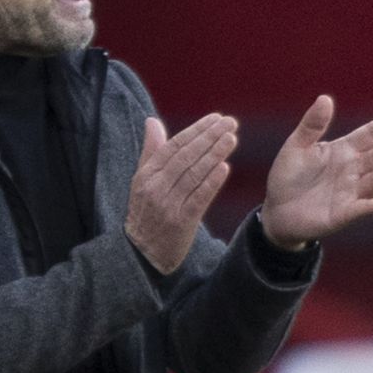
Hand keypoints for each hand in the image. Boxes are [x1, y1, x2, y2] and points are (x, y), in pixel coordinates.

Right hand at [125, 113, 238, 273]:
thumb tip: (152, 121)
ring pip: (194, 175)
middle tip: (229, 123)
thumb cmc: (145, 212)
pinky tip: (224, 168)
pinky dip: (211, 182)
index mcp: (146, 174)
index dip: (196, 130)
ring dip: (214, 155)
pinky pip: (198, 199)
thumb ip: (150, 151)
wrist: (142, 253)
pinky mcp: (181, 222)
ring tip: (231, 139)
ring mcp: (168, 205)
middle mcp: (156, 187)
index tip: (215, 118)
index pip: (173, 146)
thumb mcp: (141, 181)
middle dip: (209, 137)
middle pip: (186, 157)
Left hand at [261, 98, 372, 249]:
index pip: (368, 134)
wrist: (276, 210)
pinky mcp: (341, 215)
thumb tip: (325, 98)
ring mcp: (350, 193)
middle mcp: (352, 171)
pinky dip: (366, 208)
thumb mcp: (296, 146)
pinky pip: (357, 211)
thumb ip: (312, 125)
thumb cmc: (289, 175)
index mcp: (343, 150)